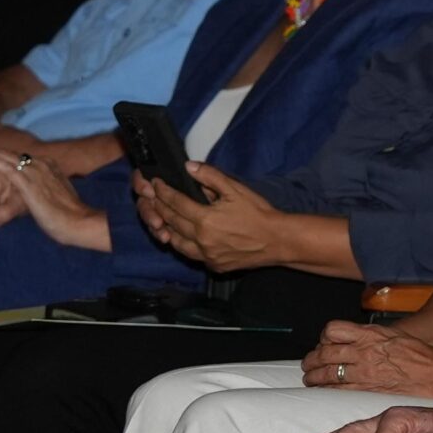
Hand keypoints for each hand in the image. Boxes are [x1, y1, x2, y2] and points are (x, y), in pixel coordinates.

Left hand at [0, 148, 108, 250]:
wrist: (78, 223)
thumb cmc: (66, 218)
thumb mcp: (46, 203)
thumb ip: (31, 200)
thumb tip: (19, 203)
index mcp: (46, 167)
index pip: (16, 159)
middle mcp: (40, 165)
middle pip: (7, 155)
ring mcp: (36, 172)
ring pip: (4, 158)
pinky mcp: (30, 183)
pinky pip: (8, 168)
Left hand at [135, 161, 280, 270]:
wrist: (278, 240)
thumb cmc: (259, 213)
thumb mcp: (236, 189)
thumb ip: (211, 176)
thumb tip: (189, 167)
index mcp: (205, 219)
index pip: (175, 202)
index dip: (163, 191)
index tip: (156, 183)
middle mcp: (202, 240)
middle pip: (172, 221)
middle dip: (160, 207)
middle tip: (154, 197)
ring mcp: (207, 255)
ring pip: (176, 242)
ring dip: (167, 228)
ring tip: (163, 217)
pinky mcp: (214, 265)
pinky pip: (191, 255)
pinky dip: (183, 244)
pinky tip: (183, 237)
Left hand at [302, 319, 432, 392]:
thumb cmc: (417, 353)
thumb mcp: (391, 333)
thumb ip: (369, 336)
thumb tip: (351, 340)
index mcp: (369, 335)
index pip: (333, 330)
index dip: (323, 337)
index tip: (322, 343)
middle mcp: (364, 351)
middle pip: (326, 353)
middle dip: (312, 359)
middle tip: (308, 364)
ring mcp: (365, 371)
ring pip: (329, 372)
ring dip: (314, 376)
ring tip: (310, 378)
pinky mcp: (368, 389)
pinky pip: (339, 389)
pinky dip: (327, 390)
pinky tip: (323, 390)